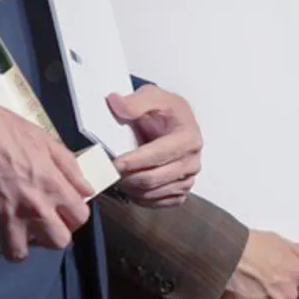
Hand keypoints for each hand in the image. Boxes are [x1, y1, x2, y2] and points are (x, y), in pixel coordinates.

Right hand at [0, 84, 92, 260]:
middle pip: (58, 242)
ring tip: (10, 227)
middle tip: (39, 220)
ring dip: (16, 243)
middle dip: (51, 233)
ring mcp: (6, 217)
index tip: (62, 208)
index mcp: (51, 184)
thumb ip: (67, 165)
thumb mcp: (41, 136)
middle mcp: (33, 206)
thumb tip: (86, 190)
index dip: (73, 214)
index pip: (80, 218)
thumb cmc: (1, 126)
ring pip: (20, 253)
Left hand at [107, 86, 201, 207]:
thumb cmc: (166, 110)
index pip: (158, 155)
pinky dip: (139, 198)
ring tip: (114, 177)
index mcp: (189, 138)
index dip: (134, 161)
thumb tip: (115, 103)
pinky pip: (158, 202)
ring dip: (130, 188)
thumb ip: (135, 101)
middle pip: (153, 178)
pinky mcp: (181, 191)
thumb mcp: (152, 96)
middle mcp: (192, 162)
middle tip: (107, 172)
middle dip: (127, 177)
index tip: (114, 162)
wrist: (175, 120)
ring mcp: (188, 179)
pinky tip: (128, 186)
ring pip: (153, 193)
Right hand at [218, 230, 298, 298]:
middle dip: (272, 291)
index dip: (282, 275)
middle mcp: (288, 295)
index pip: (297, 281)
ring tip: (243, 288)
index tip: (269, 271)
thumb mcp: (276, 240)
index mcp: (296, 275)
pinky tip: (237, 298)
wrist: (224, 256)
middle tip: (254, 278)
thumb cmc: (247, 245)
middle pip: (283, 297)